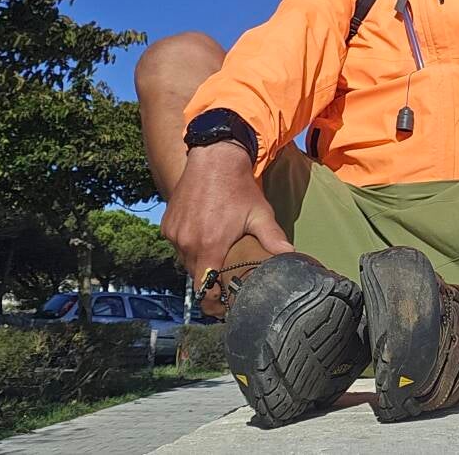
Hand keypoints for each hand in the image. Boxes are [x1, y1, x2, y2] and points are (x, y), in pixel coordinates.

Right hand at [161, 142, 293, 315]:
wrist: (215, 157)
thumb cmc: (239, 187)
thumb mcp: (260, 213)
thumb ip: (272, 238)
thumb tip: (291, 257)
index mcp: (210, 245)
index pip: (204, 289)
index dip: (214, 300)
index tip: (224, 301)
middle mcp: (187, 242)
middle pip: (196, 275)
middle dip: (210, 278)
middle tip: (225, 274)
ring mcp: (174, 233)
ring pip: (186, 260)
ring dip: (199, 259)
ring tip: (216, 249)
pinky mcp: (167, 224)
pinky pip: (177, 244)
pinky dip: (189, 243)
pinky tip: (204, 232)